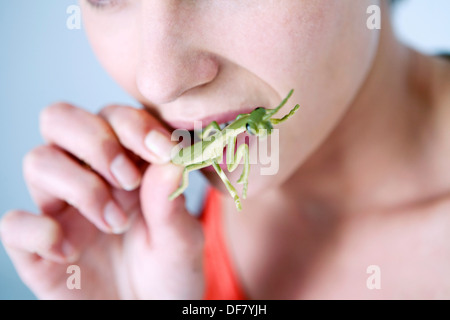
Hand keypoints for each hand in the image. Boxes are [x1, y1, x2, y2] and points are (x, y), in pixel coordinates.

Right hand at [0, 103, 203, 298]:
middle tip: (127, 180)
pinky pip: (14, 224)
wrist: (147, 315)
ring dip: (81, 187)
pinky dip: (40, 232)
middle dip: (96, 141)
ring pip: (38, 160)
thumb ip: (173, 203)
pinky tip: (72, 253)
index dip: (134, 126)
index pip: (112, 116)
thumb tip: (169, 160)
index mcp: (126, 166)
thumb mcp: (183, 241)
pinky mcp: (38, 248)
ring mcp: (60, 211)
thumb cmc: (168, 274)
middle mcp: (87, 178)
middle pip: (61, 119)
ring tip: (116, 223)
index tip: (164, 152)